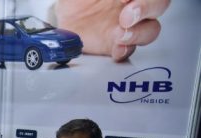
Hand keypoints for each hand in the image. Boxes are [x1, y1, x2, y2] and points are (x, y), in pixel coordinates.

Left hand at [56, 0, 170, 60]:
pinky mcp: (115, 45)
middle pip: (158, 4)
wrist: (60, 16)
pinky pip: (129, 50)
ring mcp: (127, 26)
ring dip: (139, 33)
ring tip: (121, 34)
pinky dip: (125, 50)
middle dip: (146, 8)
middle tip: (126, 16)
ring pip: (150, 29)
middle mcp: (134, 5)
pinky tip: (117, 48)